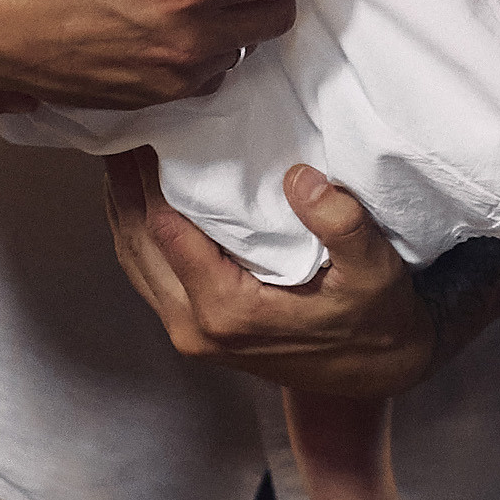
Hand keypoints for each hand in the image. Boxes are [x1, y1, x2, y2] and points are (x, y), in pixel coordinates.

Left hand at [104, 147, 435, 397]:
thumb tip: (299, 177)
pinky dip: (137, 233)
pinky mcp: (195, 333)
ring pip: (135, 261)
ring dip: (125, 207)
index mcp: (228, 310)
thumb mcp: (374, 268)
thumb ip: (340, 222)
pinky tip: (140, 198)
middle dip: (124, 185)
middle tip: (120, 127)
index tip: (144, 127)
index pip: (166, 229)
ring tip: (122, 153)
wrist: (379, 372)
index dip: (146, 176)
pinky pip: (148, 275)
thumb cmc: (377, 317)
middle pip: (137, 243)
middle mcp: (196, 328)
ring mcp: (190, 335)